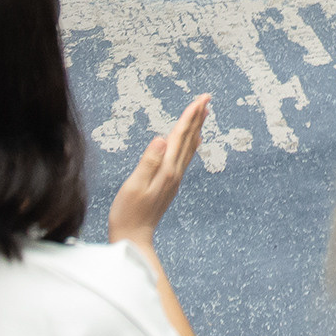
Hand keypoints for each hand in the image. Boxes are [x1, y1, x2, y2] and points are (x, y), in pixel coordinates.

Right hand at [108, 94, 209, 244]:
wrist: (134, 238)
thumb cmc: (128, 213)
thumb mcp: (134, 186)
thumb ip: (148, 162)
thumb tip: (162, 139)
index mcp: (167, 170)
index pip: (180, 136)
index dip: (189, 115)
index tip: (200, 99)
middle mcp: (174, 173)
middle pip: (189, 139)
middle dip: (197, 116)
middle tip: (207, 97)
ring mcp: (173, 179)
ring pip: (189, 147)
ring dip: (196, 128)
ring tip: (203, 113)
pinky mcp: (169, 184)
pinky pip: (184, 158)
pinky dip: (190, 144)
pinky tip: (193, 141)